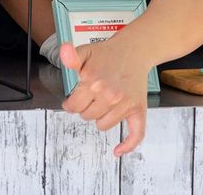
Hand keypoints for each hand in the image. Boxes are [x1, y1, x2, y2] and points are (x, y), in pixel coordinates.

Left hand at [59, 40, 149, 156]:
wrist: (134, 51)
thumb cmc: (108, 54)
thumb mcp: (84, 52)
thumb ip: (71, 57)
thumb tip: (64, 53)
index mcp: (94, 83)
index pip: (74, 106)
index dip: (71, 104)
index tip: (72, 101)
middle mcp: (110, 95)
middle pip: (87, 116)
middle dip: (85, 108)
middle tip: (89, 97)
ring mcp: (125, 104)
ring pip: (103, 125)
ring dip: (100, 117)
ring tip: (102, 103)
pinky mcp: (138, 110)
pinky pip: (136, 134)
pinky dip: (127, 145)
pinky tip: (117, 150)